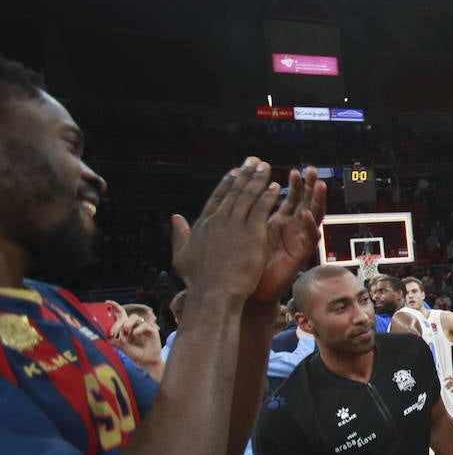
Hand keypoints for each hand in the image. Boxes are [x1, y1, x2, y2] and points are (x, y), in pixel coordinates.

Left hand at [106, 306, 162, 372]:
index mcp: (126, 328)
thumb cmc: (134, 353)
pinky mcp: (151, 331)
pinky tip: (134, 335)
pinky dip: (138, 329)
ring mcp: (143, 327)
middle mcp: (134, 326)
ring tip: (126, 332)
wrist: (145, 361)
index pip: (121, 314)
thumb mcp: (121, 346)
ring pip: (135, 317)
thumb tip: (105, 335)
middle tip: (114, 331)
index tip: (107, 302)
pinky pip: (144, 325)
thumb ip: (114, 340)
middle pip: (126, 317)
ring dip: (128, 324)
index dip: (115, 307)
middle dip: (118, 323)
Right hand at [170, 157, 279, 300]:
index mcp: (203, 225)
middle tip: (253, 160)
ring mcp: (235, 225)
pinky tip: (275, 186)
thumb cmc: (198, 281)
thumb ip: (179, 235)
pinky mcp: (252, 233)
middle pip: (233, 192)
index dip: (227, 184)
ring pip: (248, 196)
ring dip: (257, 180)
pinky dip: (268, 196)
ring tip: (265, 167)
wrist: (214, 293)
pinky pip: (262, 208)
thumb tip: (175, 218)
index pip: (217, 198)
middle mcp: (218, 220)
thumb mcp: (182, 256)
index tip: (234, 172)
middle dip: (244, 174)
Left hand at [251, 166, 326, 305]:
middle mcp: (293, 230)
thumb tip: (247, 188)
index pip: (292, 198)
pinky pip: (310, 238)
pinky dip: (310, 225)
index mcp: (281, 222)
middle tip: (310, 170)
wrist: (249, 290)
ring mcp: (298, 241)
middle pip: (306, 203)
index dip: (294, 184)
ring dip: (316, 200)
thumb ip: (251, 212)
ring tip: (318, 184)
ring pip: (314, 217)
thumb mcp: (247, 230)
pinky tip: (306, 213)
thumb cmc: (245, 262)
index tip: (293, 170)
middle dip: (309, 186)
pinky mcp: (301, 255)